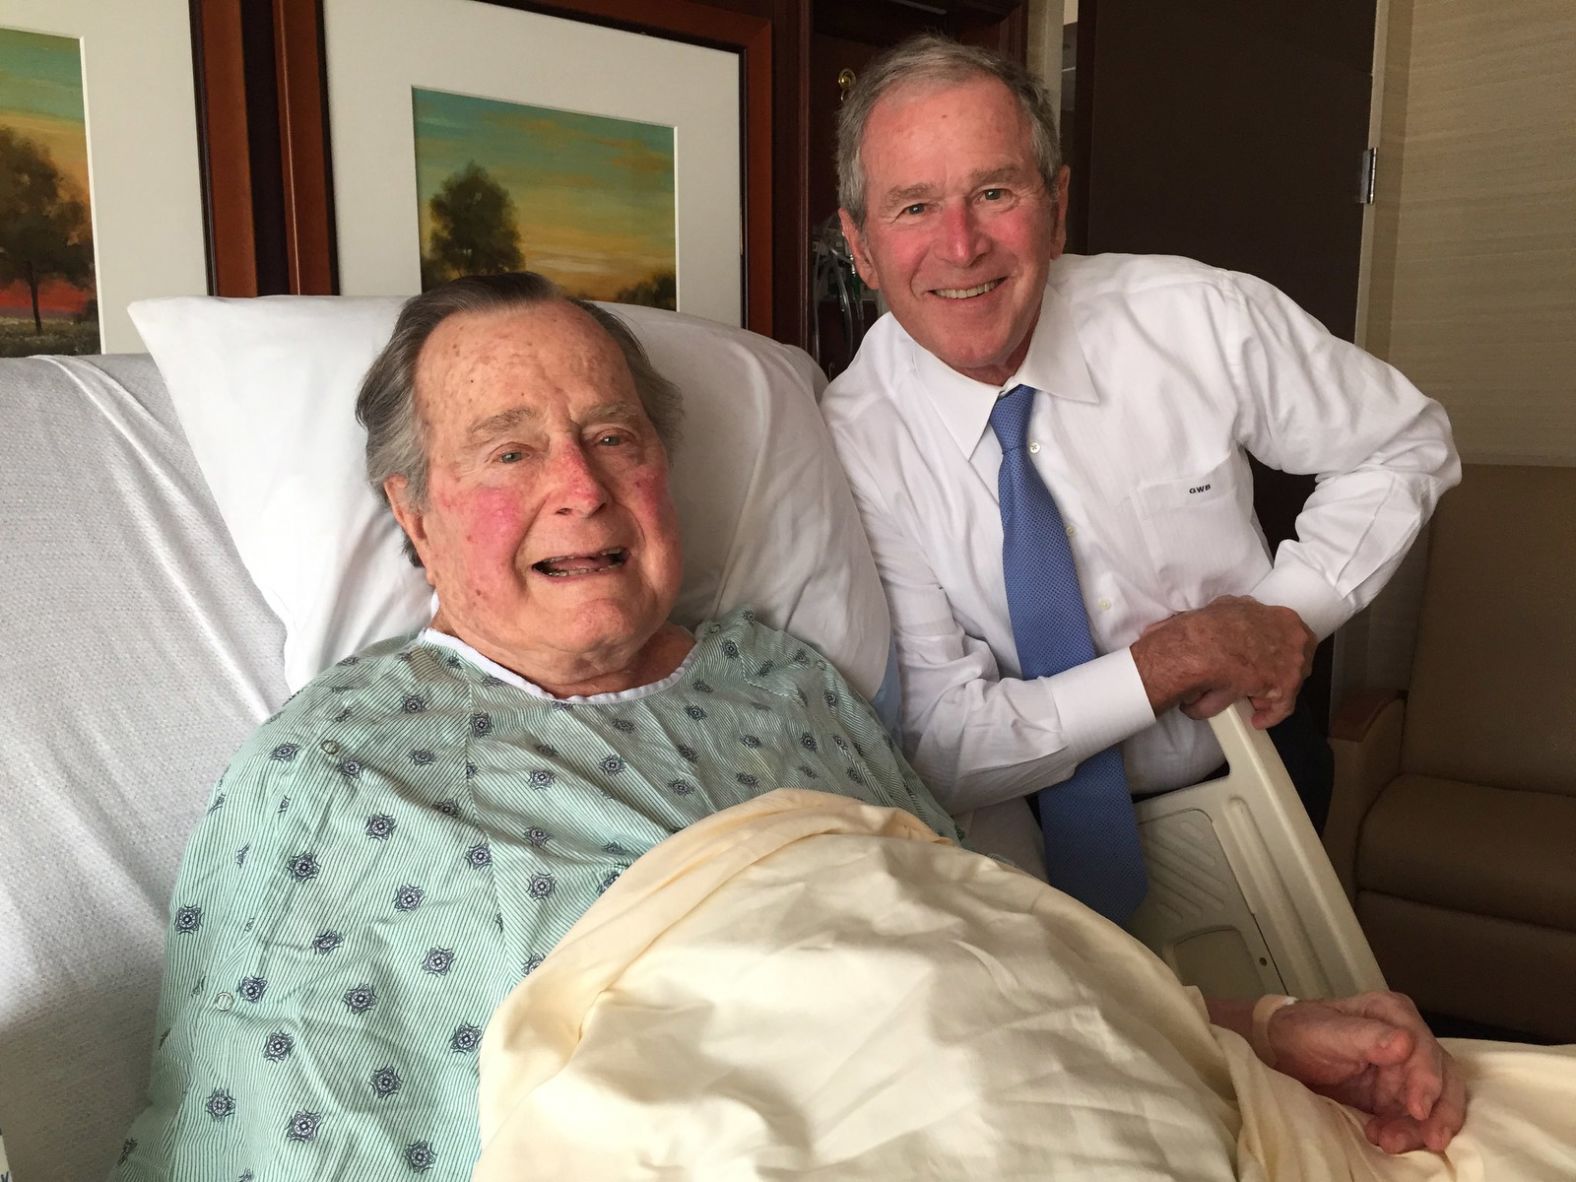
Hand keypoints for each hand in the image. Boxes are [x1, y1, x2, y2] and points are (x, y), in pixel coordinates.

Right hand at [1131, 596, 1314, 727]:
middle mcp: (1294, 637)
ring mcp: (1293, 661)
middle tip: (1258, 682)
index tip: (1263, 660)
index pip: (1289, 637)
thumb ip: (1237, 614)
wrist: (1202, 646)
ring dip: (1272, 692)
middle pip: (1294, 659)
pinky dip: (1270, 715)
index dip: (1275, 651)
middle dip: (1276, 671)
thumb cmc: (1208, 628)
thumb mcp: (1225, 607)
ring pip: (1290, 682)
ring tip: (1254, 703)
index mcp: (1282, 617)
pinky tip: (1257, 720)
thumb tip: (1227, 619)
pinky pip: (1283, 705)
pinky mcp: (1285, 685)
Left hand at [1265, 992, 1466, 1153]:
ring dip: (1421, 1128)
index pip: (1425, 1048)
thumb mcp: (1325, 1031)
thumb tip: (1405, 1043)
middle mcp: (1409, 1041)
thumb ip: (1364, 1036)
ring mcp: (1406, 1071)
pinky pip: (1414, 1119)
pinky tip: (1385, 1139)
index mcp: (1393, 1014)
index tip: (1419, 1108)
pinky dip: (1407, 1133)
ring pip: (1435, 1103)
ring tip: (1391, 1143)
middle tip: (1432, 1139)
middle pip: (1444, 1077)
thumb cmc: (1302, 1032)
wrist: (1281, 1051)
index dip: (1428, 1079)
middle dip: (1441, 1111)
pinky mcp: (1398, 1097)